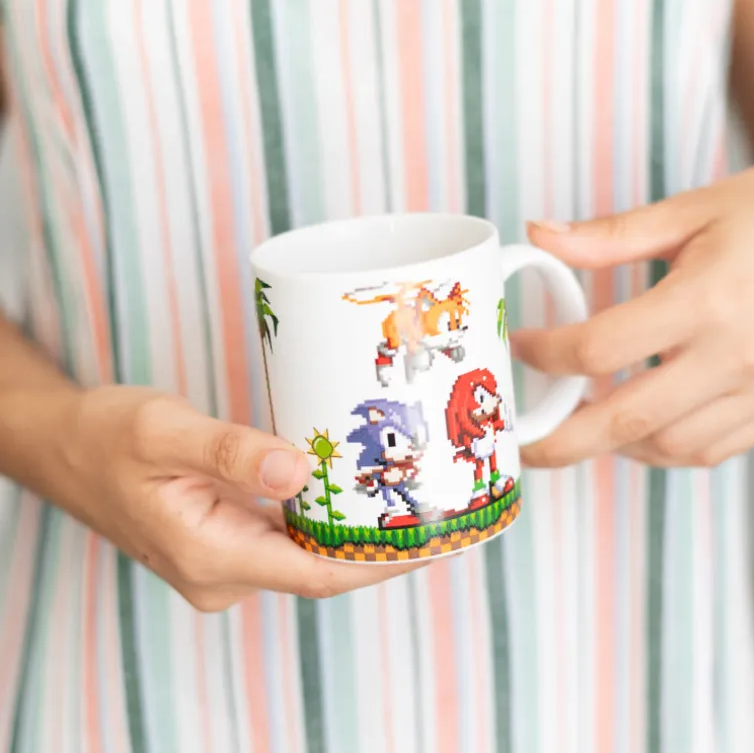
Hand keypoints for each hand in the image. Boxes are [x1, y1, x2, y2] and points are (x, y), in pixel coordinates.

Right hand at [51, 386, 418, 609]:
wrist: (66, 448)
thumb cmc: (106, 437)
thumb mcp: (163, 431)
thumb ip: (229, 453)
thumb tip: (296, 472)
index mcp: (209, 555)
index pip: (315, 575)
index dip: (379, 563)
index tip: (430, 542)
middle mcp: (221, 573)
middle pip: (318, 569)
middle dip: (378, 545)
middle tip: (434, 510)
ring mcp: (223, 562)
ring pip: (304, 554)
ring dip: (352, 532)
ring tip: (406, 499)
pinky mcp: (224, 543)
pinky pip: (285, 539)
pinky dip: (320, 520)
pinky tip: (349, 492)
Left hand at [512, 164, 753, 467]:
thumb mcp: (695, 211)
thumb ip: (610, 235)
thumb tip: (539, 235)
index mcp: (708, 299)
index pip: (599, 347)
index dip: (546, 353)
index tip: (522, 345)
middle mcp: (736, 355)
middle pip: (625, 420)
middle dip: (562, 441)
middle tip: (524, 443)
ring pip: (668, 446)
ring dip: (614, 444)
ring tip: (581, 422)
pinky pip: (709, 450)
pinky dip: (662, 449)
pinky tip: (640, 427)